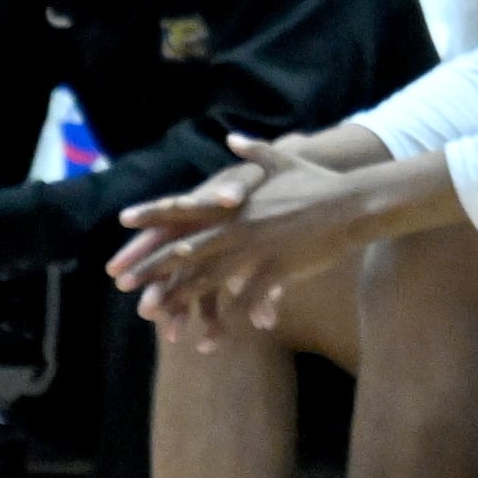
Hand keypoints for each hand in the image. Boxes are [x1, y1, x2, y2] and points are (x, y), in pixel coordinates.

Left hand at [109, 137, 366, 345]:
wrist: (354, 205)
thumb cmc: (320, 183)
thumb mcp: (285, 160)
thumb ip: (254, 152)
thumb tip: (232, 139)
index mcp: (236, 201)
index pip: (184, 207)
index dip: (153, 215)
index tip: (123, 221)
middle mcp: (238, 225)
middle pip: (186, 250)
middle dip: (152, 267)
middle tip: (124, 281)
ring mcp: (255, 249)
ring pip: (208, 279)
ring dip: (178, 299)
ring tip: (155, 315)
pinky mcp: (276, 270)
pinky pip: (245, 300)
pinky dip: (228, 320)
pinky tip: (212, 339)